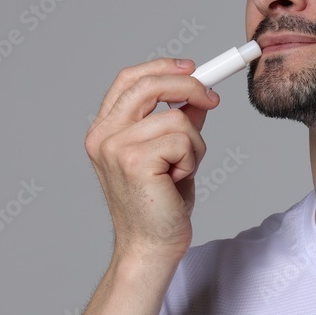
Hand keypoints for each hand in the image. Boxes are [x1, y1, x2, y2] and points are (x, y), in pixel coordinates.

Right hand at [84, 58, 220, 264]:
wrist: (152, 247)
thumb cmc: (159, 205)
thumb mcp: (170, 154)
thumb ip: (177, 122)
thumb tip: (197, 96)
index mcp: (104, 131)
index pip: (129, 80)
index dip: (161, 67)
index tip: (191, 67)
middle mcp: (103, 136)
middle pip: (149, 85)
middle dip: (189, 86)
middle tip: (213, 99)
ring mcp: (115, 148)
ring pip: (176, 118)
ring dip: (193, 144)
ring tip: (181, 170)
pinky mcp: (134, 161)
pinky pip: (183, 139)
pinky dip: (192, 159)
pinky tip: (177, 180)